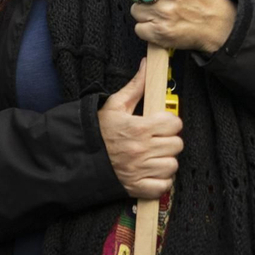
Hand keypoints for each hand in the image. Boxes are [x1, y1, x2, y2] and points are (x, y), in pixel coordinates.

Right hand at [97, 60, 183, 198]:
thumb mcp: (114, 105)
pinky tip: (152, 172)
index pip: (174, 124)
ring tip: (154, 156)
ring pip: (172, 165)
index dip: (170, 122)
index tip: (162, 124)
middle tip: (158, 139)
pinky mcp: (136, 187)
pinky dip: (161, 180)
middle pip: (177, 144)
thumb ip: (135, 86)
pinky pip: (163, 186)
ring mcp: (139, 170)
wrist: (77, 156)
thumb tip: (146, 66)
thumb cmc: (96, 131)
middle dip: (169, 140)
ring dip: (166, 160)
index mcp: (138, 128)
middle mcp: (141, 150)